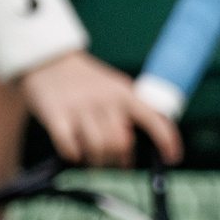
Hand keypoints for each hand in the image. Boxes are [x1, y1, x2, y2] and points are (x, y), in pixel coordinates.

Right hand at [15, 51, 181, 168]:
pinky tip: (74, 149)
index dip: (167, 141)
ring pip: (98, 150)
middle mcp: (105, 100)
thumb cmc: (84, 82)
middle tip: (113, 160)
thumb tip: (129, 159)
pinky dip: (74, 155)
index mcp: (124, 94)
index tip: (172, 158)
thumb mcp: (113, 89)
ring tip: (92, 157)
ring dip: (96, 161)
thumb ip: (127, 117)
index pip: (154, 119)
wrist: (46, 59)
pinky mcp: (56, 116)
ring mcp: (79, 108)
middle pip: (121, 145)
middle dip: (119, 158)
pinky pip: (71, 149)